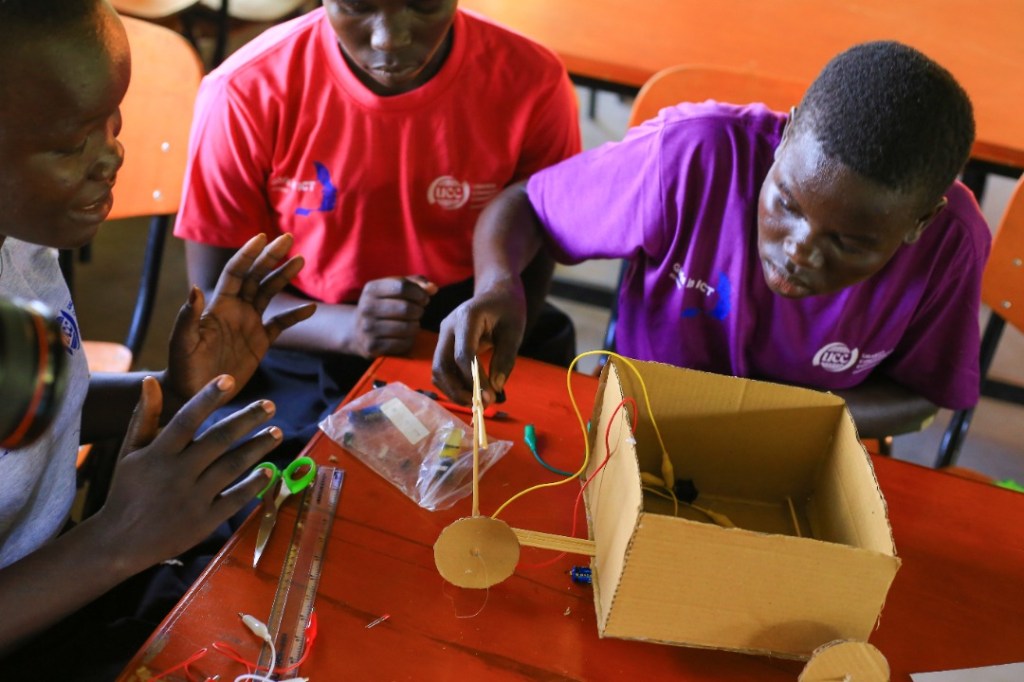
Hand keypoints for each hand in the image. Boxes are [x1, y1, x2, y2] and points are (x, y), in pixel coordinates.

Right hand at [96, 375, 280, 570]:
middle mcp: (177, 474)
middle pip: (219, 439)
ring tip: (276, 433)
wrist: (119, 544)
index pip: (186, 419)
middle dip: (247, 419)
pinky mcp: (204, 522)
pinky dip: (253, 485)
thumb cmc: (126, 491)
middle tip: (270, 405)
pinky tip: (269, 471)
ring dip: (258, 448)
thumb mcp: (129, 453)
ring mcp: (193, 499)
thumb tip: (151, 381)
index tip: (229, 379)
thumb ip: (144, 417)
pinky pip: (235, 499)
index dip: (208, 398)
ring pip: (232, 466)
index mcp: (157, 454)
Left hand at [165, 233, 315, 405]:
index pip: (235, 273)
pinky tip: (311, 308)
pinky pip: (281, 324)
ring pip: (270, 293)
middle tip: (287, 238)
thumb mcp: (182, 343)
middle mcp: (236, 310)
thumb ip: (188, 317)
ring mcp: (249, 324)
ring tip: (300, 260)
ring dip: (284, 276)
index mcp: (218, 306)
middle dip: (271, 256)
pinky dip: (295, 315)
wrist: (194, 393)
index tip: (262, 237)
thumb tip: (195, 288)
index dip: (247, 254)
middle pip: (256, 276)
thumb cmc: (182, 367)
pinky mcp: (260, 342)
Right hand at [346, 276, 437, 357]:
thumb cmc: (383, 305)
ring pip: (407, 327)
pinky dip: (410, 339)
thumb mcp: (393, 289)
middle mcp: (366, 308)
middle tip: (418, 312)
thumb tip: (433, 288)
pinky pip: (403, 343)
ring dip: (416, 325)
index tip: (423, 298)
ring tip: (412, 323)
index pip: (402, 286)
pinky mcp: (372, 347)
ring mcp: (368, 329)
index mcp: (371, 289)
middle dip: (419, 310)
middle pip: (406, 308)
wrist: (356, 331)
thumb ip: (415, 283)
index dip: (419, 292)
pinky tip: (406, 335)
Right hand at [432, 280, 526, 405]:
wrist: (495, 293)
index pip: (463, 354)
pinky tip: (470, 393)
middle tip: (481, 406)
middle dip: (459, 390)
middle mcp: (448, 326)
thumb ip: (505, 359)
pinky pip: (441, 370)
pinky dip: (452, 385)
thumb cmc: (507, 310)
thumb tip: (496, 388)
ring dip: (454, 391)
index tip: (490, 397)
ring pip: (437, 370)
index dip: (474, 380)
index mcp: (466, 317)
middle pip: (442, 365)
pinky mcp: (443, 345)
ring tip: (477, 403)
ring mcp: (443, 336)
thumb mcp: (514, 332)